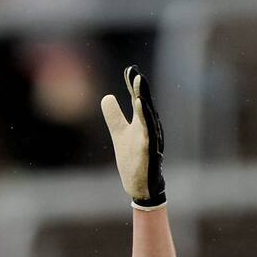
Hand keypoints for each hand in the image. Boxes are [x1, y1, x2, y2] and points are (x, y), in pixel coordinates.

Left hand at [101, 65, 165, 209]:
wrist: (140, 186)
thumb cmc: (133, 160)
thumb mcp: (119, 134)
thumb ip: (114, 116)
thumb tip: (107, 97)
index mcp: (141, 123)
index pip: (137, 101)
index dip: (133, 86)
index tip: (129, 69)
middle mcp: (147, 129)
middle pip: (145, 107)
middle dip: (141, 90)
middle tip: (136, 73)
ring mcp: (149, 142)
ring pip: (148, 121)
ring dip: (144, 106)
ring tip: (139, 91)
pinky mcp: (149, 155)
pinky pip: (148, 139)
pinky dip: (145, 128)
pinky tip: (141, 118)